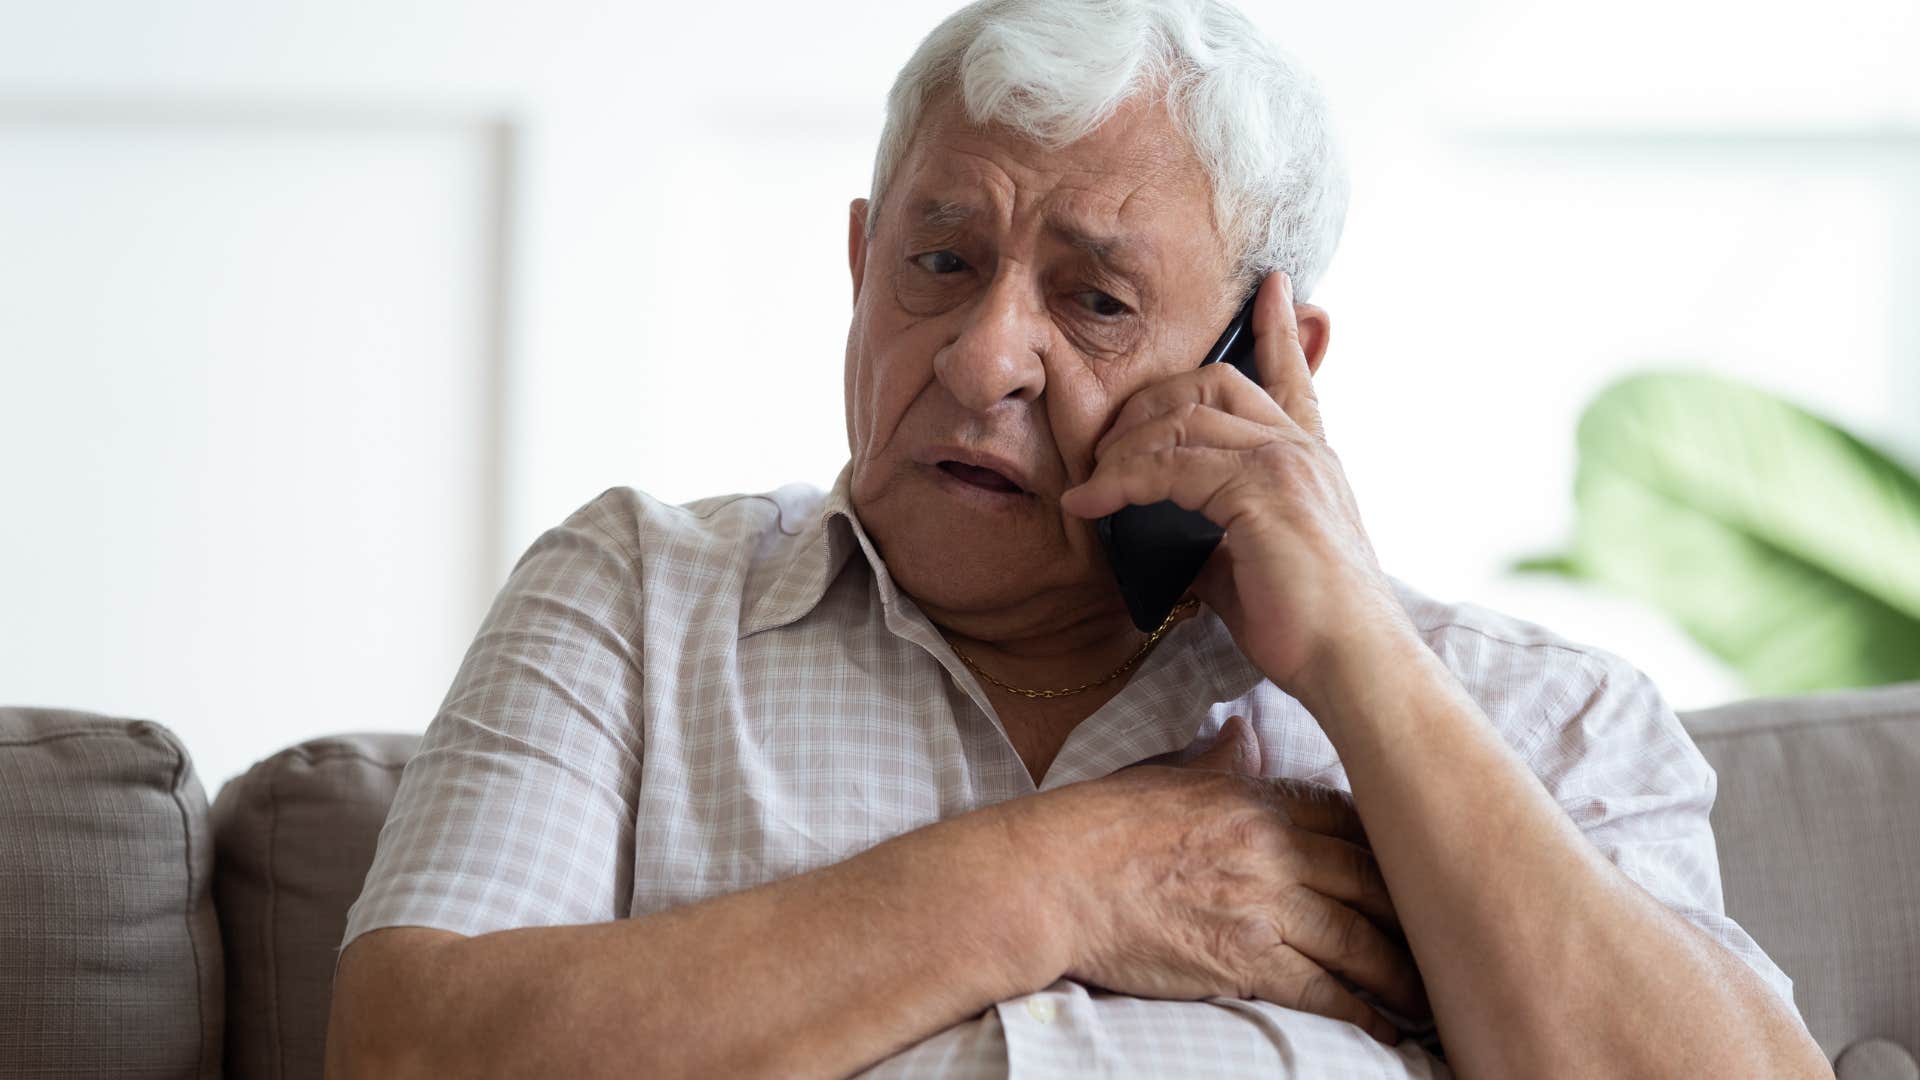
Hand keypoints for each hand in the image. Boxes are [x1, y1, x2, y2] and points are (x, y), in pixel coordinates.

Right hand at [1016, 716, 1427, 1042]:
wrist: (1054, 877)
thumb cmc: (1100, 827)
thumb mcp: (1167, 776)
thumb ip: (1220, 762)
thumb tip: (1244, 733)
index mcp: (1255, 798)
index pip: (1350, 819)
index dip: (1393, 848)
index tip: (1421, 870)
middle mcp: (1271, 847)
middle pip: (1370, 880)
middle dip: (1416, 914)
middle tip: (1450, 937)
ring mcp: (1262, 903)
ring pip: (1359, 939)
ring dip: (1401, 972)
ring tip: (1428, 996)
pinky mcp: (1244, 958)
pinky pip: (1322, 989)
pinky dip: (1360, 1011)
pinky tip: (1384, 1026)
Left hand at [1058, 272, 1416, 696]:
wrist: (1354, 666)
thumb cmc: (1309, 629)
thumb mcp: (1251, 569)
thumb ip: (1214, 536)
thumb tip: (1168, 539)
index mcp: (1309, 460)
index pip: (1293, 376)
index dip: (1279, 330)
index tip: (1272, 288)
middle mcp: (1301, 450)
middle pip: (1214, 381)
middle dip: (1149, 401)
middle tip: (1105, 442)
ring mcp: (1285, 464)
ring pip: (1184, 417)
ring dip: (1124, 448)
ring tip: (1090, 483)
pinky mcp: (1262, 491)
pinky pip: (1171, 465)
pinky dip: (1122, 480)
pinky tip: (1093, 502)